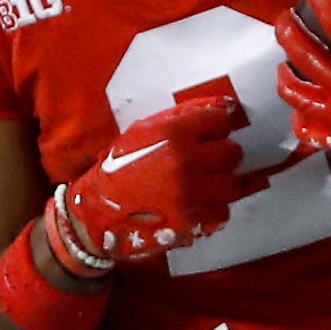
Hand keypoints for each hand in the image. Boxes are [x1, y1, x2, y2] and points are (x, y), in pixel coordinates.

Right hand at [45, 83, 259, 274]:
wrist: (98, 212)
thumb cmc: (119, 168)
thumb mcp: (142, 131)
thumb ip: (182, 116)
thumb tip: (225, 106)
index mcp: (173, 134)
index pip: (221, 121)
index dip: (215, 127)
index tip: (207, 134)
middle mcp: (186, 163)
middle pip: (232, 152)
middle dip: (220, 154)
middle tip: (205, 161)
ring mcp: (191, 195)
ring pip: (233, 183)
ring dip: (221, 182)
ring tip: (204, 183)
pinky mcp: (192, 222)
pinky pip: (222, 212)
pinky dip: (213, 208)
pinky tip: (197, 204)